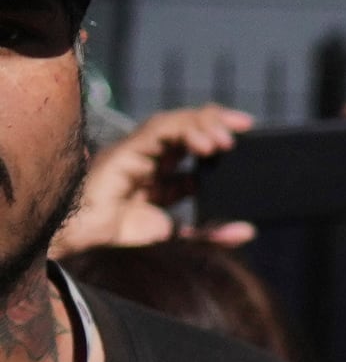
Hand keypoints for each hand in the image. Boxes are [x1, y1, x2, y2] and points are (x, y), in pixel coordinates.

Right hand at [57, 105, 248, 254]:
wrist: (81, 239)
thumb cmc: (121, 236)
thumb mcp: (178, 238)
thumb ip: (210, 235)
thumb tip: (248, 231)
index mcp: (162, 173)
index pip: (194, 145)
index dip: (220, 137)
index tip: (247, 137)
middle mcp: (151, 158)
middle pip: (186, 127)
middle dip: (216, 122)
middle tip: (244, 127)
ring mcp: (137, 151)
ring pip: (174, 123)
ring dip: (203, 124)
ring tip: (226, 140)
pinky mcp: (125, 150)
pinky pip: (157, 131)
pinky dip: (184, 131)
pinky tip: (204, 144)